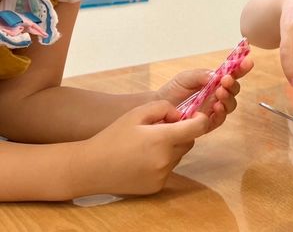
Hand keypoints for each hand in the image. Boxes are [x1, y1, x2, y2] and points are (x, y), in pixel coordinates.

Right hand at [75, 101, 209, 195]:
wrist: (90, 168)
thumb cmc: (113, 137)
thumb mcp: (136, 113)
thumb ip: (164, 107)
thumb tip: (180, 115)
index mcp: (162, 139)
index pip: (198, 128)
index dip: (200, 120)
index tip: (196, 116)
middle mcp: (165, 159)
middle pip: (188, 142)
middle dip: (181, 134)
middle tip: (160, 131)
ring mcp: (162, 175)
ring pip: (178, 156)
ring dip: (170, 149)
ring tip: (147, 146)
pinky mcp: (157, 186)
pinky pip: (168, 169)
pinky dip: (162, 163)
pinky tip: (143, 160)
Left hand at [156, 58, 252, 131]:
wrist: (158, 107)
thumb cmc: (173, 91)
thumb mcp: (186, 77)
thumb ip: (201, 75)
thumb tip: (217, 75)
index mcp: (215, 82)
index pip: (232, 74)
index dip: (241, 68)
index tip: (247, 62)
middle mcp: (217, 95)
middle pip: (234, 90)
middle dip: (233, 84)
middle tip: (226, 80)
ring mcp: (213, 110)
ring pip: (230, 105)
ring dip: (228, 98)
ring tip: (220, 93)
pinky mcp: (207, 123)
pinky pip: (219, 119)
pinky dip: (221, 113)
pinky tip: (217, 106)